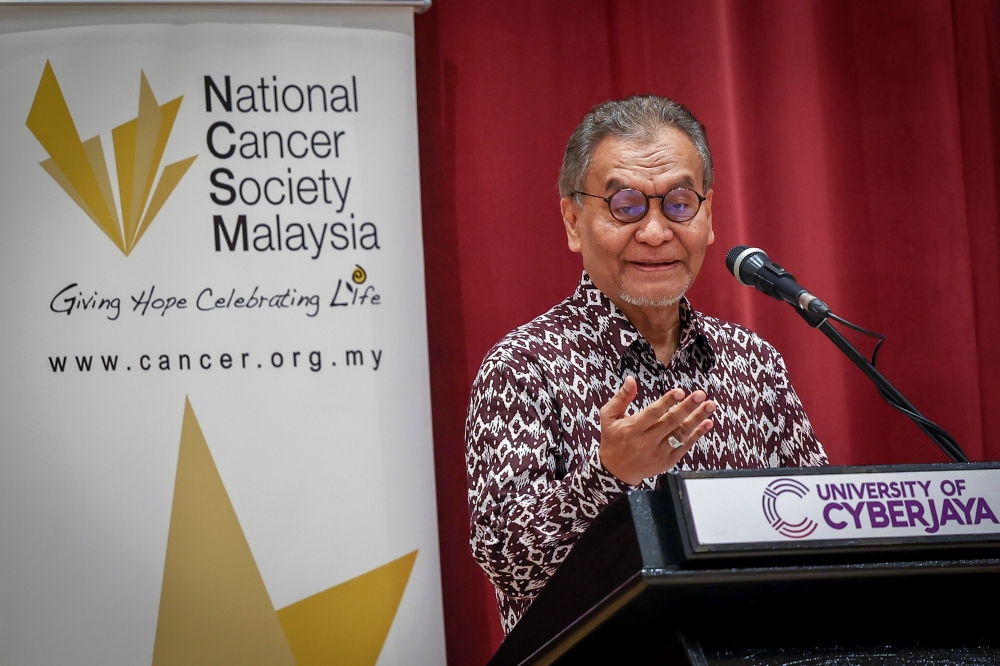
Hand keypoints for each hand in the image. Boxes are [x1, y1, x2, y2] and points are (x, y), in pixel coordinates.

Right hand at [598, 376, 715, 485]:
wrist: (616, 470)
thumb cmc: (613, 439)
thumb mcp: (609, 416)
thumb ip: (621, 398)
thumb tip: (631, 380)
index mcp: (633, 428)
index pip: (653, 413)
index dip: (667, 402)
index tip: (680, 391)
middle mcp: (647, 441)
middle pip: (671, 422)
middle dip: (687, 407)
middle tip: (701, 395)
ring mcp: (659, 452)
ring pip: (681, 434)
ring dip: (697, 419)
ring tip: (710, 405)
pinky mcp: (667, 461)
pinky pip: (684, 446)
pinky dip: (697, 435)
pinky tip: (707, 423)